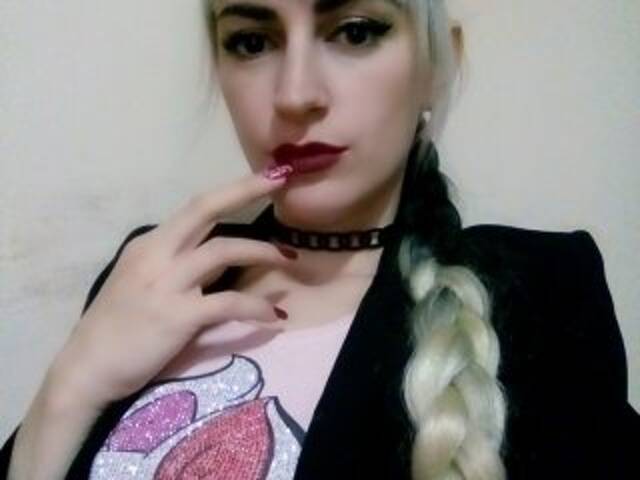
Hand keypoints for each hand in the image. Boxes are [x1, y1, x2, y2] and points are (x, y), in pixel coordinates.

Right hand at [47, 167, 295, 409]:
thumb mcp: (140, 282)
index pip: (196, 207)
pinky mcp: (178, 316)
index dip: (233, 189)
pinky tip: (276, 316)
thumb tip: (216, 258)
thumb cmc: (115, 327)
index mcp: (149, 244)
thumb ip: (177, 265)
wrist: (86, 368)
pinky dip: (257, 307)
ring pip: (223, 251)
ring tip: (289, 258)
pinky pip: (228, 304)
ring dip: (262, 252)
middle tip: (282, 180)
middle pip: (206, 209)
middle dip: (246, 190)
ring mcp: (167, 284)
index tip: (266, 176)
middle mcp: (157, 254)